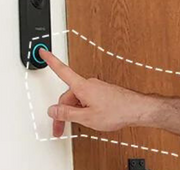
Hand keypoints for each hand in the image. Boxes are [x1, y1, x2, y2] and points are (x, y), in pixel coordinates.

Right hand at [40, 49, 158, 137]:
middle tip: (58, 128)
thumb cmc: (116, 111)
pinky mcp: (101, 92)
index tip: (43, 51)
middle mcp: (89, 84)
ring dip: (71, 112)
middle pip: (67, 95)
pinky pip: (85, 99)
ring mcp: (95, 87)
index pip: (62, 70)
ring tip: (72, 127)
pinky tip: (84, 119)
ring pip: (76, 99)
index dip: (51, 61)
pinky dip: (80, 109)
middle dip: (61, 112)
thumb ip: (67, 113)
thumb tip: (53, 110)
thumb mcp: (86, 117)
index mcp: (83, 86)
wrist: (135, 109)